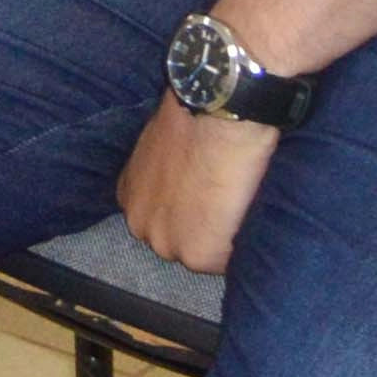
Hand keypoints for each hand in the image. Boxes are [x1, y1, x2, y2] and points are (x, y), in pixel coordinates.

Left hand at [116, 99, 277, 272]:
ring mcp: (166, 242)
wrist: (217, 113)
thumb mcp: (162, 145)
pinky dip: (242, 246)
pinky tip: (247, 215)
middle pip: (179, 241)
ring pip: (203, 254)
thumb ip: (167, 173)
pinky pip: (227, 263)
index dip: (189, 211)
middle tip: (227, 203)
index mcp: (129, 194)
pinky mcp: (197, 254)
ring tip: (239, 207)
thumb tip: (185, 179)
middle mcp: (139, 223)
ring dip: (223, 239)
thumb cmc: (192, 117)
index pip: (162, 219)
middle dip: (203, 228)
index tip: (207, 199)